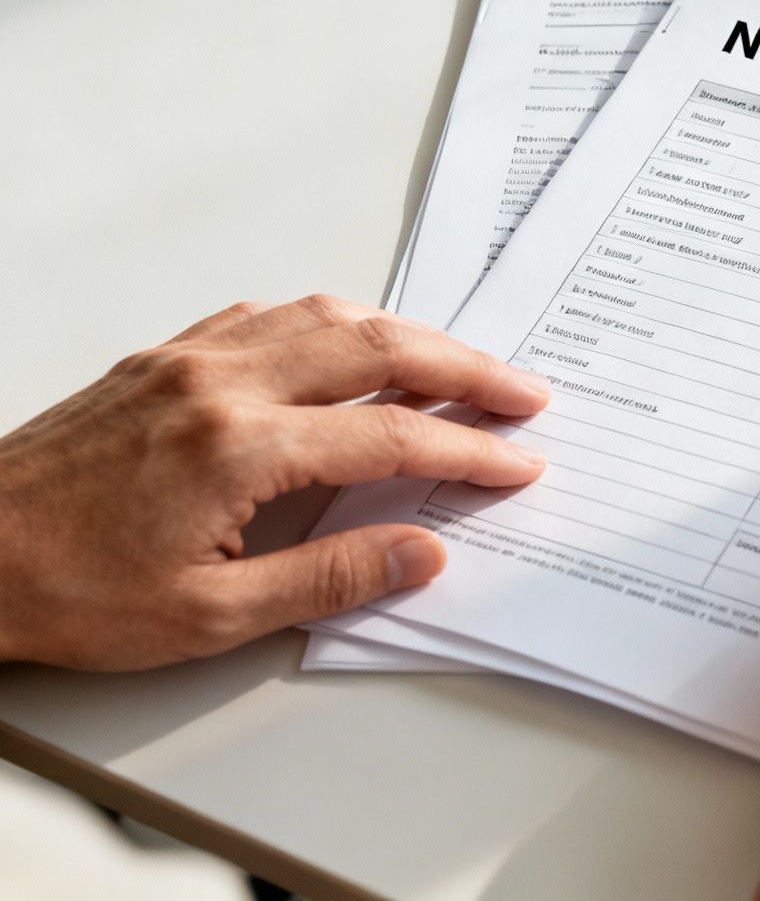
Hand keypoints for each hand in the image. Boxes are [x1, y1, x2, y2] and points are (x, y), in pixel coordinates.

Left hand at [0, 295, 549, 669]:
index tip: (517, 459)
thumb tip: (420, 553)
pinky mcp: (158, 359)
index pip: (391, 432)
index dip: (468, 446)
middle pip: (377, 348)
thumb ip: (328, 579)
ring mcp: (186, 361)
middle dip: (464, 366)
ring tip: (456, 360)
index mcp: (238, 447)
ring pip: (323, 315)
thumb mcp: (209, 616)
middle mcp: (219, 383)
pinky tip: (345, 342)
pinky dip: (327, 321)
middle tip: (521, 389)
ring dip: (404, 332)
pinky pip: (264, 315)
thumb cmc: (66, 591)